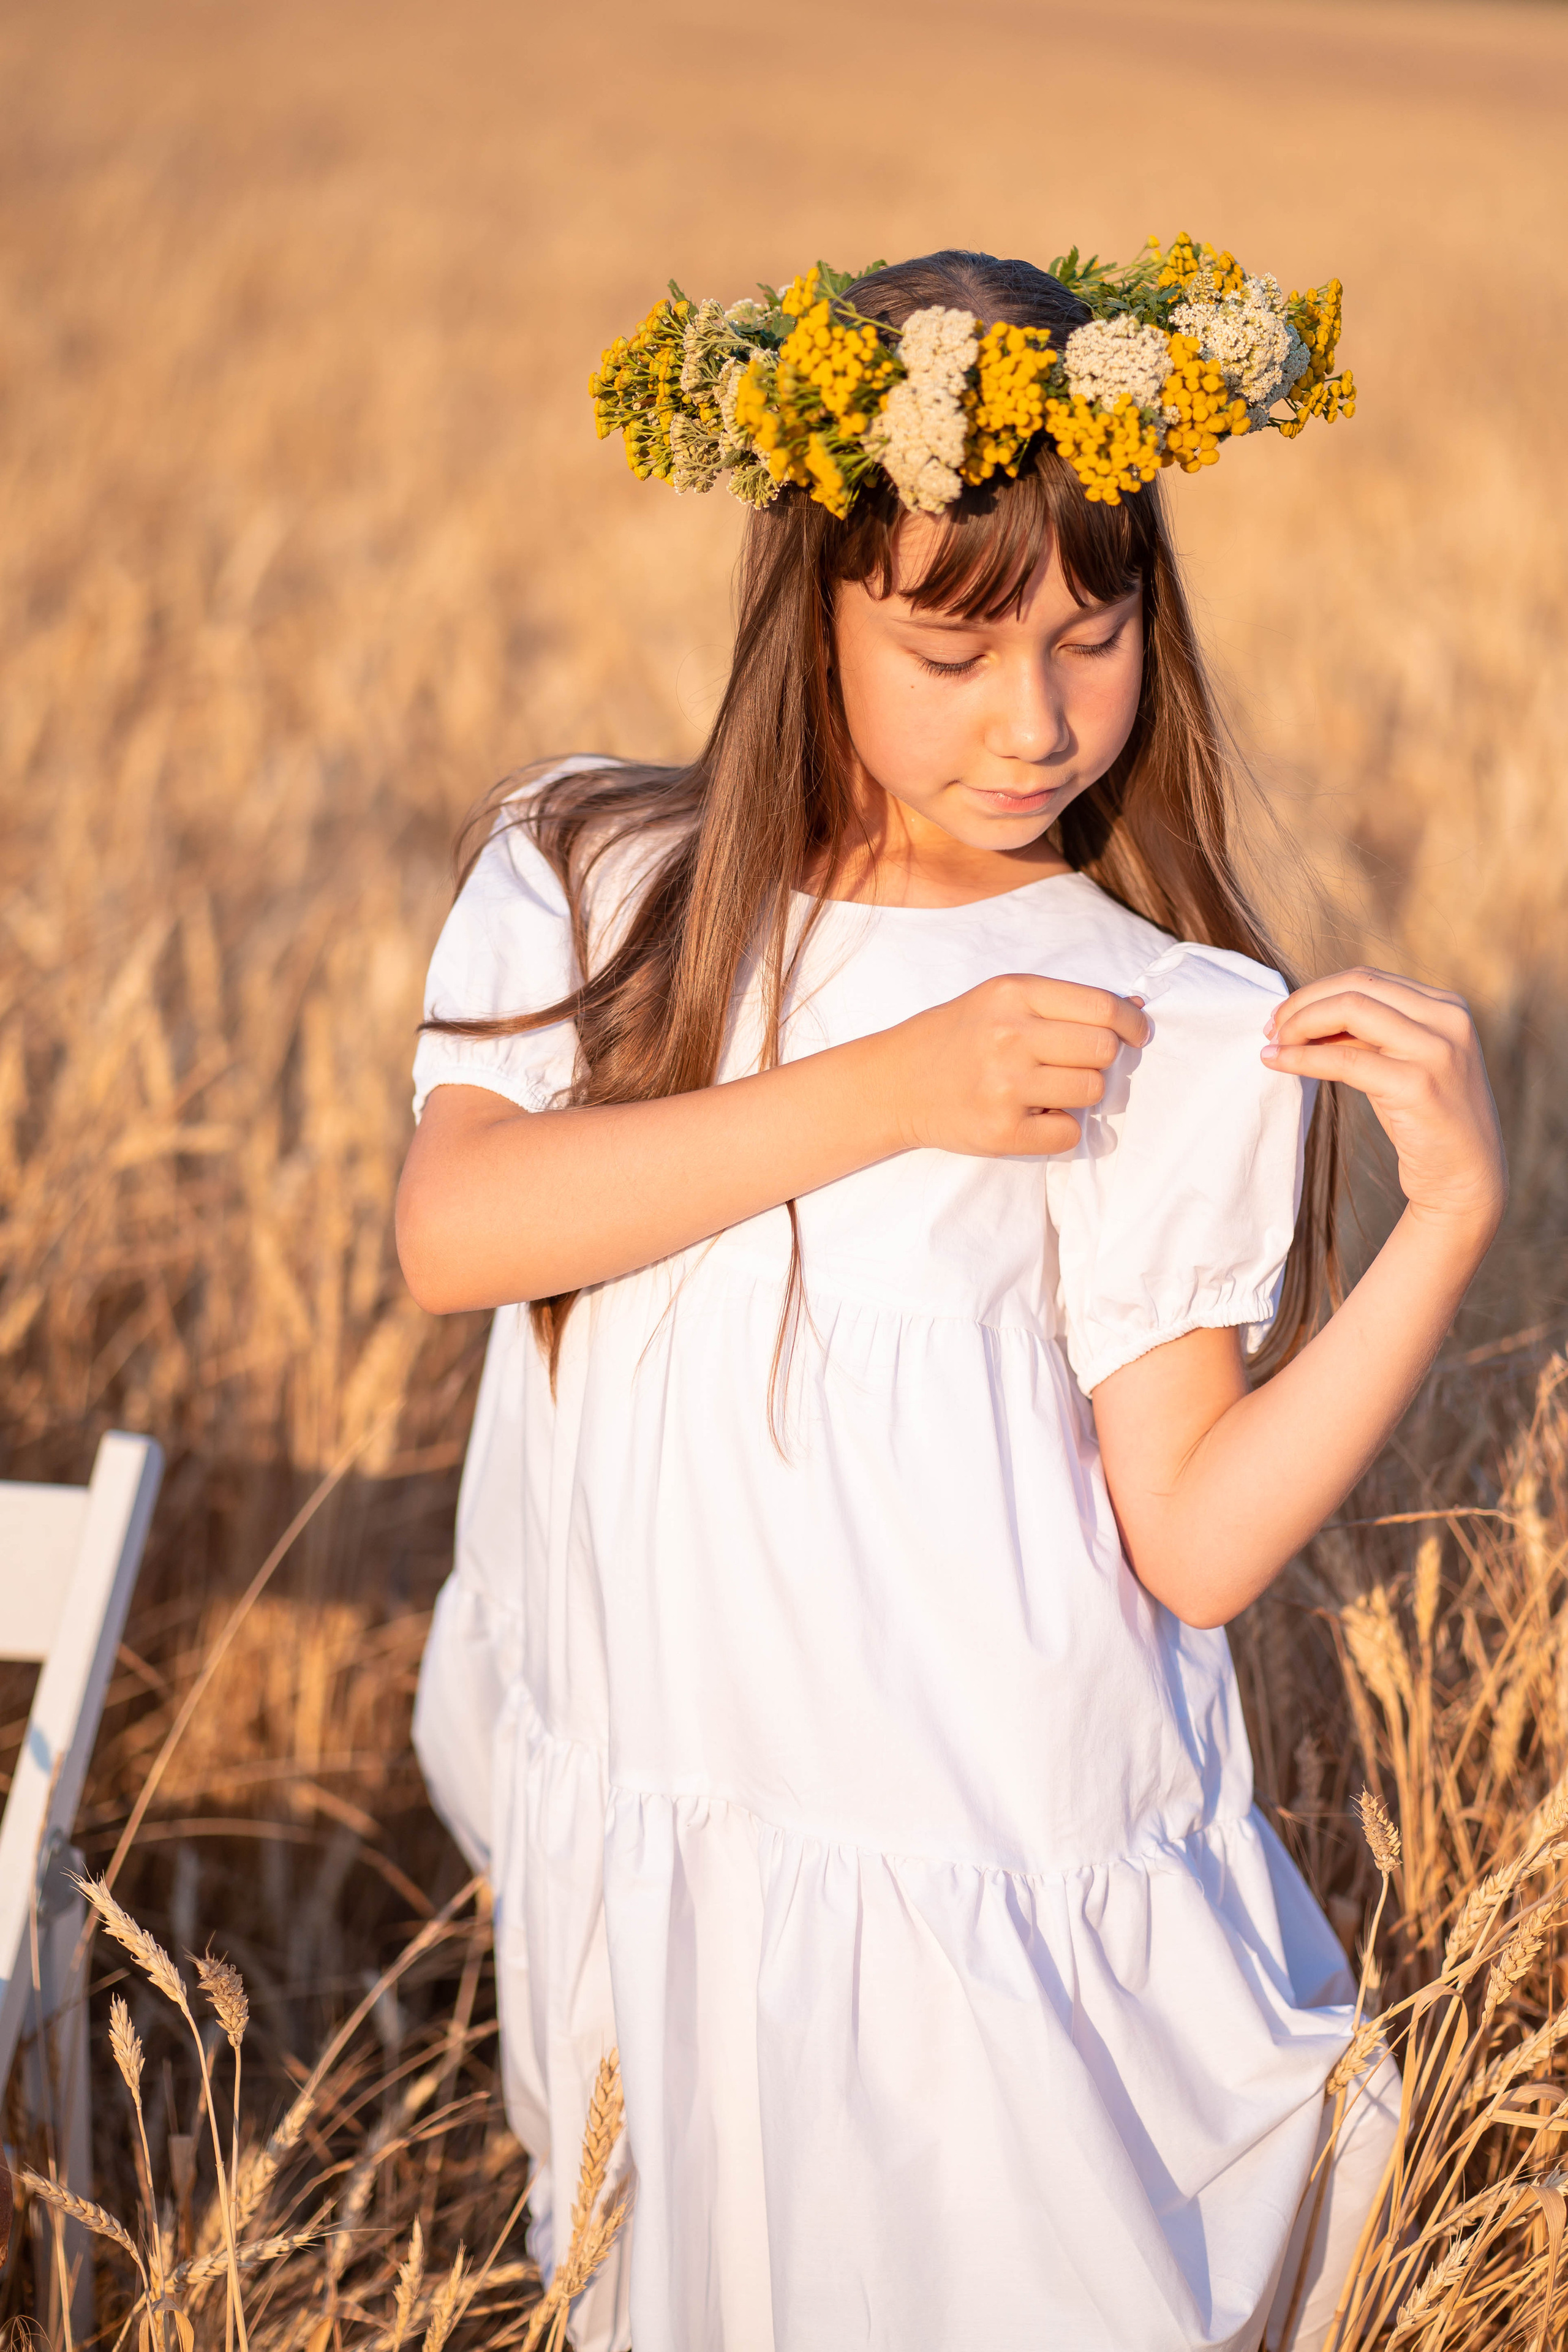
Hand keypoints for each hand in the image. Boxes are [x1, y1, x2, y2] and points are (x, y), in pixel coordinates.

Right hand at [882, 974, 1150, 1156]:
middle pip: (1104, 1050)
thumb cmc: (955, 1038)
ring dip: (1079, 1094)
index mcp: (1013, 994)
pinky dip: (1058, 1129)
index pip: (1102, 1007)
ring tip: (1045, 1089)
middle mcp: (1009, 1036)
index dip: (1131, 1024)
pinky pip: (1068, 1134)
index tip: (1136, 1035)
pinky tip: (1030, 1116)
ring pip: (1092, 1091)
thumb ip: (1061, 1003)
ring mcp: (1004, 1086)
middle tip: (1074, 1064)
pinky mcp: (1001, 1131)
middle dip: (1100, 1060)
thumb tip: (1136, 1010)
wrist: (894, 1083)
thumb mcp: (999, 999)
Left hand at [1262, 967, 1506, 1238]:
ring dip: (1300, 1023)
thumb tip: (1303, 1014)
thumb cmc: (1425, 1120)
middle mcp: (1447, 1020)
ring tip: (1272, 1044)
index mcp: (1446, 1006)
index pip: (1367, 978)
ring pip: (1350, 1009)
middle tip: (1269, 1029)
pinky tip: (1277, 1063)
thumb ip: (1367, 1034)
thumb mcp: (1400, 1062)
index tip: (1282, 1015)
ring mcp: (1437, 1051)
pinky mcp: (1418, 1086)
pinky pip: (1345, 1059)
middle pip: (1357, 985)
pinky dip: (1303, 1058)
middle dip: (1303, 1003)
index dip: (1316, 992)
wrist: (1467, 1178)